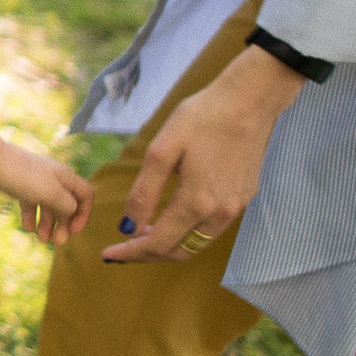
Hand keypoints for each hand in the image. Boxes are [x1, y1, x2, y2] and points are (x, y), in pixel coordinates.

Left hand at [0, 138, 94, 246]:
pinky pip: (30, 202)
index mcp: (65, 176)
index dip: (84, 214)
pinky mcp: (17, 183)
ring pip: (47, 204)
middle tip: (57, 243)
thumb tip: (72, 212)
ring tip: (42, 239)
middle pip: (66, 203)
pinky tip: (27, 227)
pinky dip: (31, 215)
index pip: (86, 195)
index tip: (73, 231)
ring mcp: (34, 180)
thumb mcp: (51, 194)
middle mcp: (52, 177)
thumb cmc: (21, 176)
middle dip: (63, 223)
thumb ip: (67, 206)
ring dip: (48, 223)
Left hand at [103, 47, 305, 262]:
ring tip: (142, 234)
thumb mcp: (162, 150)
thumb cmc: (201, 118)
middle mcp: (220, 213)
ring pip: (197, 244)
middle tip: (121, 247)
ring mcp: (236, 207)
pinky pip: (212, 228)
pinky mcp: (244, 197)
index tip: (107, 253)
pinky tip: (171, 218)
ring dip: (169, 246)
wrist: (249, 100)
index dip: (130, 253)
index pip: (158, 244)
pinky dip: (188, 232)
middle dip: (147, 254)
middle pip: (179, 252)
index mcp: (197, 202)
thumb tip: (128, 226)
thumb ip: (144, 192)